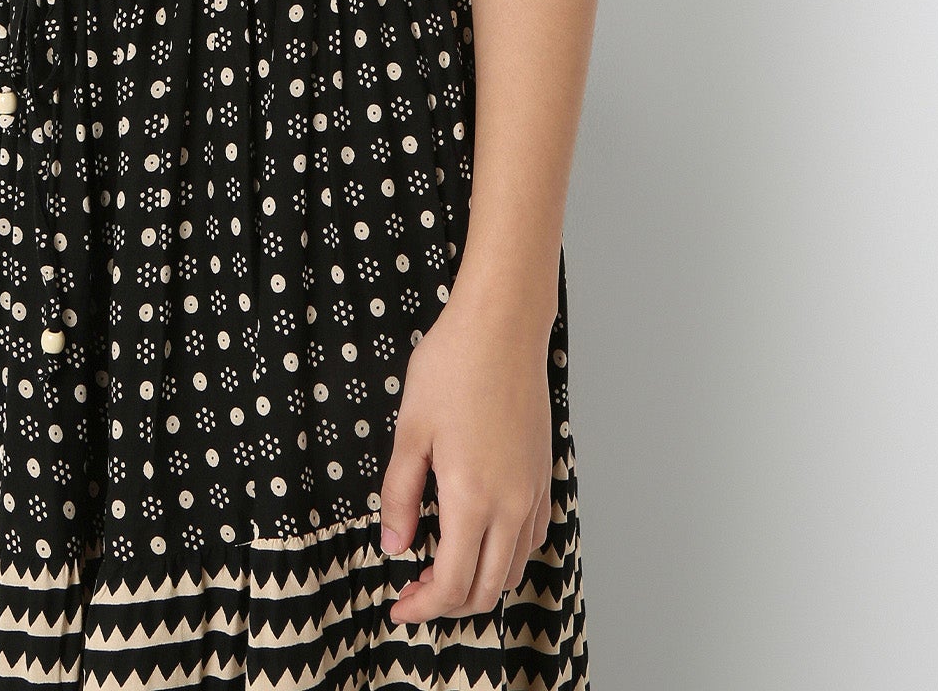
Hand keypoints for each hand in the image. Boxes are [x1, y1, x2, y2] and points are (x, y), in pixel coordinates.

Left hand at [377, 280, 554, 623]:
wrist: (502, 328)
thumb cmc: (452, 368)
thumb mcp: (410, 431)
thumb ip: (399, 495)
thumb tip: (393, 546)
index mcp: (472, 499)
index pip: (451, 584)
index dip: (422, 608)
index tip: (398, 608)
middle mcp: (511, 506)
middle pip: (486, 590)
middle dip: (447, 604)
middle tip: (412, 591)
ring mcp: (533, 493)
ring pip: (512, 570)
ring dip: (477, 583)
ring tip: (439, 567)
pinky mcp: (544, 477)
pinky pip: (530, 540)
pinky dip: (503, 557)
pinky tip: (476, 537)